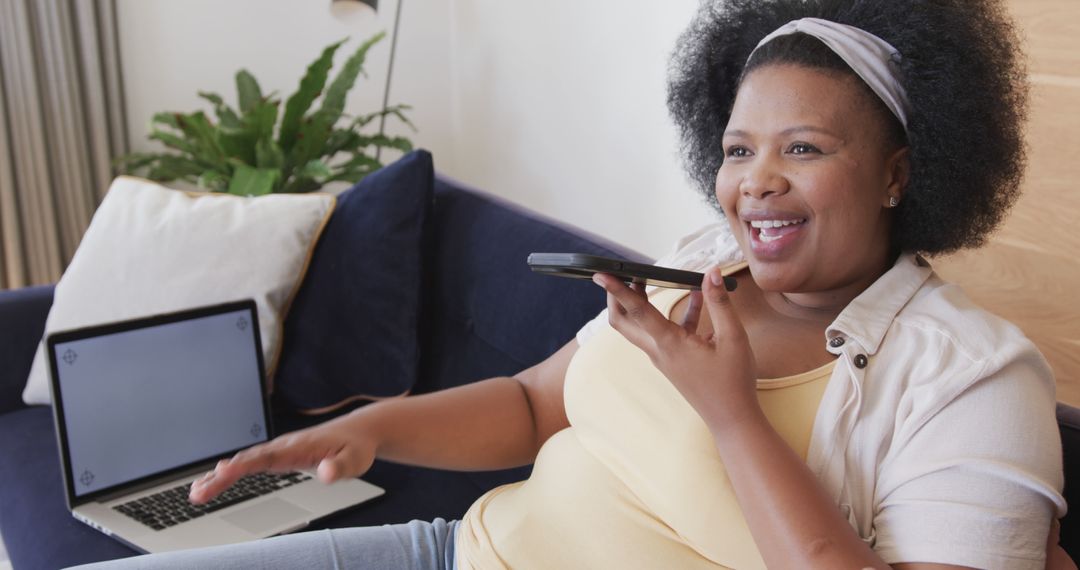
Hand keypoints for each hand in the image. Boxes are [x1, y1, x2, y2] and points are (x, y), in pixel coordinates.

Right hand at [188, 410, 376, 503]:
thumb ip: (341, 468)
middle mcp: (284, 445)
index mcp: (300, 446)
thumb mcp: (356, 461)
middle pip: (248, 459)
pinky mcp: (278, 455)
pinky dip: (229, 473)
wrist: (357, 431)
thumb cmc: (356, 447)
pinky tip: (211, 483)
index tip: (222, 471)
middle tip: (199, 492)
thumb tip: (326, 475)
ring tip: (197, 493)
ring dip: (220, 476)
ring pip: (244, 461)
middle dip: (222, 476)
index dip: (244, 465)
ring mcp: (279, 449)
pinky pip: (249, 463)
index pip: (267, 456)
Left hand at [592, 268, 759, 432]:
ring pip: (641, 326)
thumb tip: (710, 272)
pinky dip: (674, 314)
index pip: (636, 311)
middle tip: (623, 273)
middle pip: (623, 321)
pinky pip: (665, 332)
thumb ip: (719, 303)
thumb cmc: (733, 382)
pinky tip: (697, 298)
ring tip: (654, 278)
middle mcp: (659, 351)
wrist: (731, 419)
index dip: (617, 290)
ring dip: (643, 302)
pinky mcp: (673, 360)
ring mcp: (663, 357)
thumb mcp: (733, 338)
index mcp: (669, 344)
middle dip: (617, 296)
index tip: (600, 274)